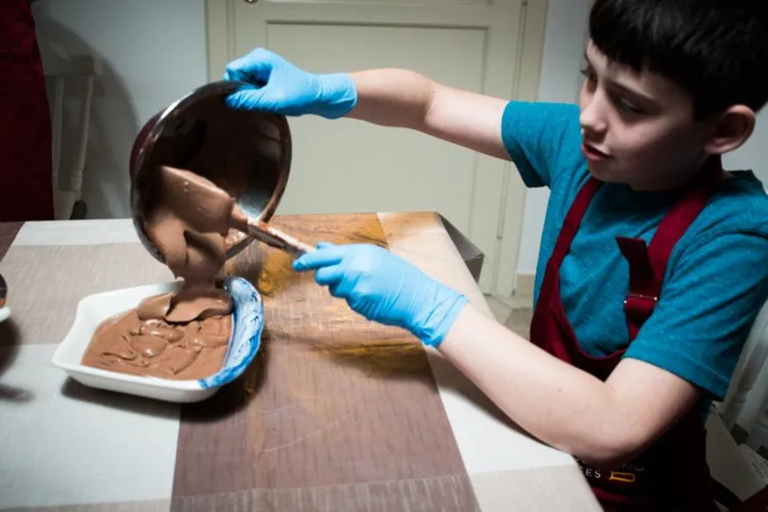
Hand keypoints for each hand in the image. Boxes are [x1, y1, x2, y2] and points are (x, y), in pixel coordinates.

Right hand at [222, 48, 356, 118]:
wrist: (320, 96)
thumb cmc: (302, 94)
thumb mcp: (272, 99)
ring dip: (250, 95)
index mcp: (259, 58)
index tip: (247, 98)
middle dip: (243, 92)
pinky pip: (250, 87)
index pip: (232, 70)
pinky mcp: (264, 77)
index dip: (235, 87)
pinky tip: (268, 100)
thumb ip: (249, 100)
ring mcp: (261, 68)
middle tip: (260, 100)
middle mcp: (258, 59)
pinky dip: (255, 96)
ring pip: (242, 84)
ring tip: (267, 100)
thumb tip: (228, 101)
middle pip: (235, 77)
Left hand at [293, 243, 467, 346]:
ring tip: (366, 288)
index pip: (326, 254)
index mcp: (361, 251)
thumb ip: (347, 254)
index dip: (308, 260)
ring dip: (344, 291)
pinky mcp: (359, 300)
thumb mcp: (374, 258)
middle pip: (324, 273)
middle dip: (323, 278)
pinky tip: (372, 297)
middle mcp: (356, 265)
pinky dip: (356, 301)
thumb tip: (321, 247)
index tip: (297, 264)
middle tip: (333, 280)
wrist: (418, 297)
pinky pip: (348, 301)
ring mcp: (357, 283)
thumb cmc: (399, 278)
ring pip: (335, 289)